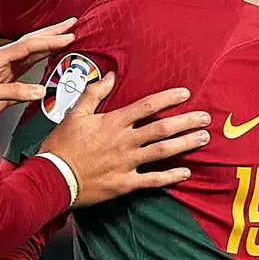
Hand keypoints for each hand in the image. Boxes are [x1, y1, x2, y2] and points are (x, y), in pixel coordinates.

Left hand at [0, 18, 75, 115]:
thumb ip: (13, 92)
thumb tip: (39, 90)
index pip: (29, 46)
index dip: (49, 41)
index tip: (68, 36)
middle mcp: (1, 61)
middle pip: (32, 41)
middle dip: (52, 31)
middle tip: (72, 23)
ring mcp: (4, 69)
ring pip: (32, 52)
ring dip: (50, 43)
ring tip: (67, 35)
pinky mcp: (5, 80)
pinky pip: (29, 66)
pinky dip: (43, 59)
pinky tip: (52, 58)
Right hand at [37, 77, 210, 204]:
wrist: (52, 177)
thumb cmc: (61, 147)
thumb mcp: (74, 114)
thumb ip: (94, 93)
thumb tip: (109, 75)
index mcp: (113, 122)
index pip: (147, 106)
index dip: (168, 98)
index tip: (185, 94)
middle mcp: (124, 141)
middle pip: (162, 128)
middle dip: (187, 122)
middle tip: (206, 118)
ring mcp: (126, 163)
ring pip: (163, 151)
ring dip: (185, 144)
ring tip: (202, 138)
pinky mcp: (125, 184)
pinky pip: (153, 180)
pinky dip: (171, 177)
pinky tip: (186, 173)